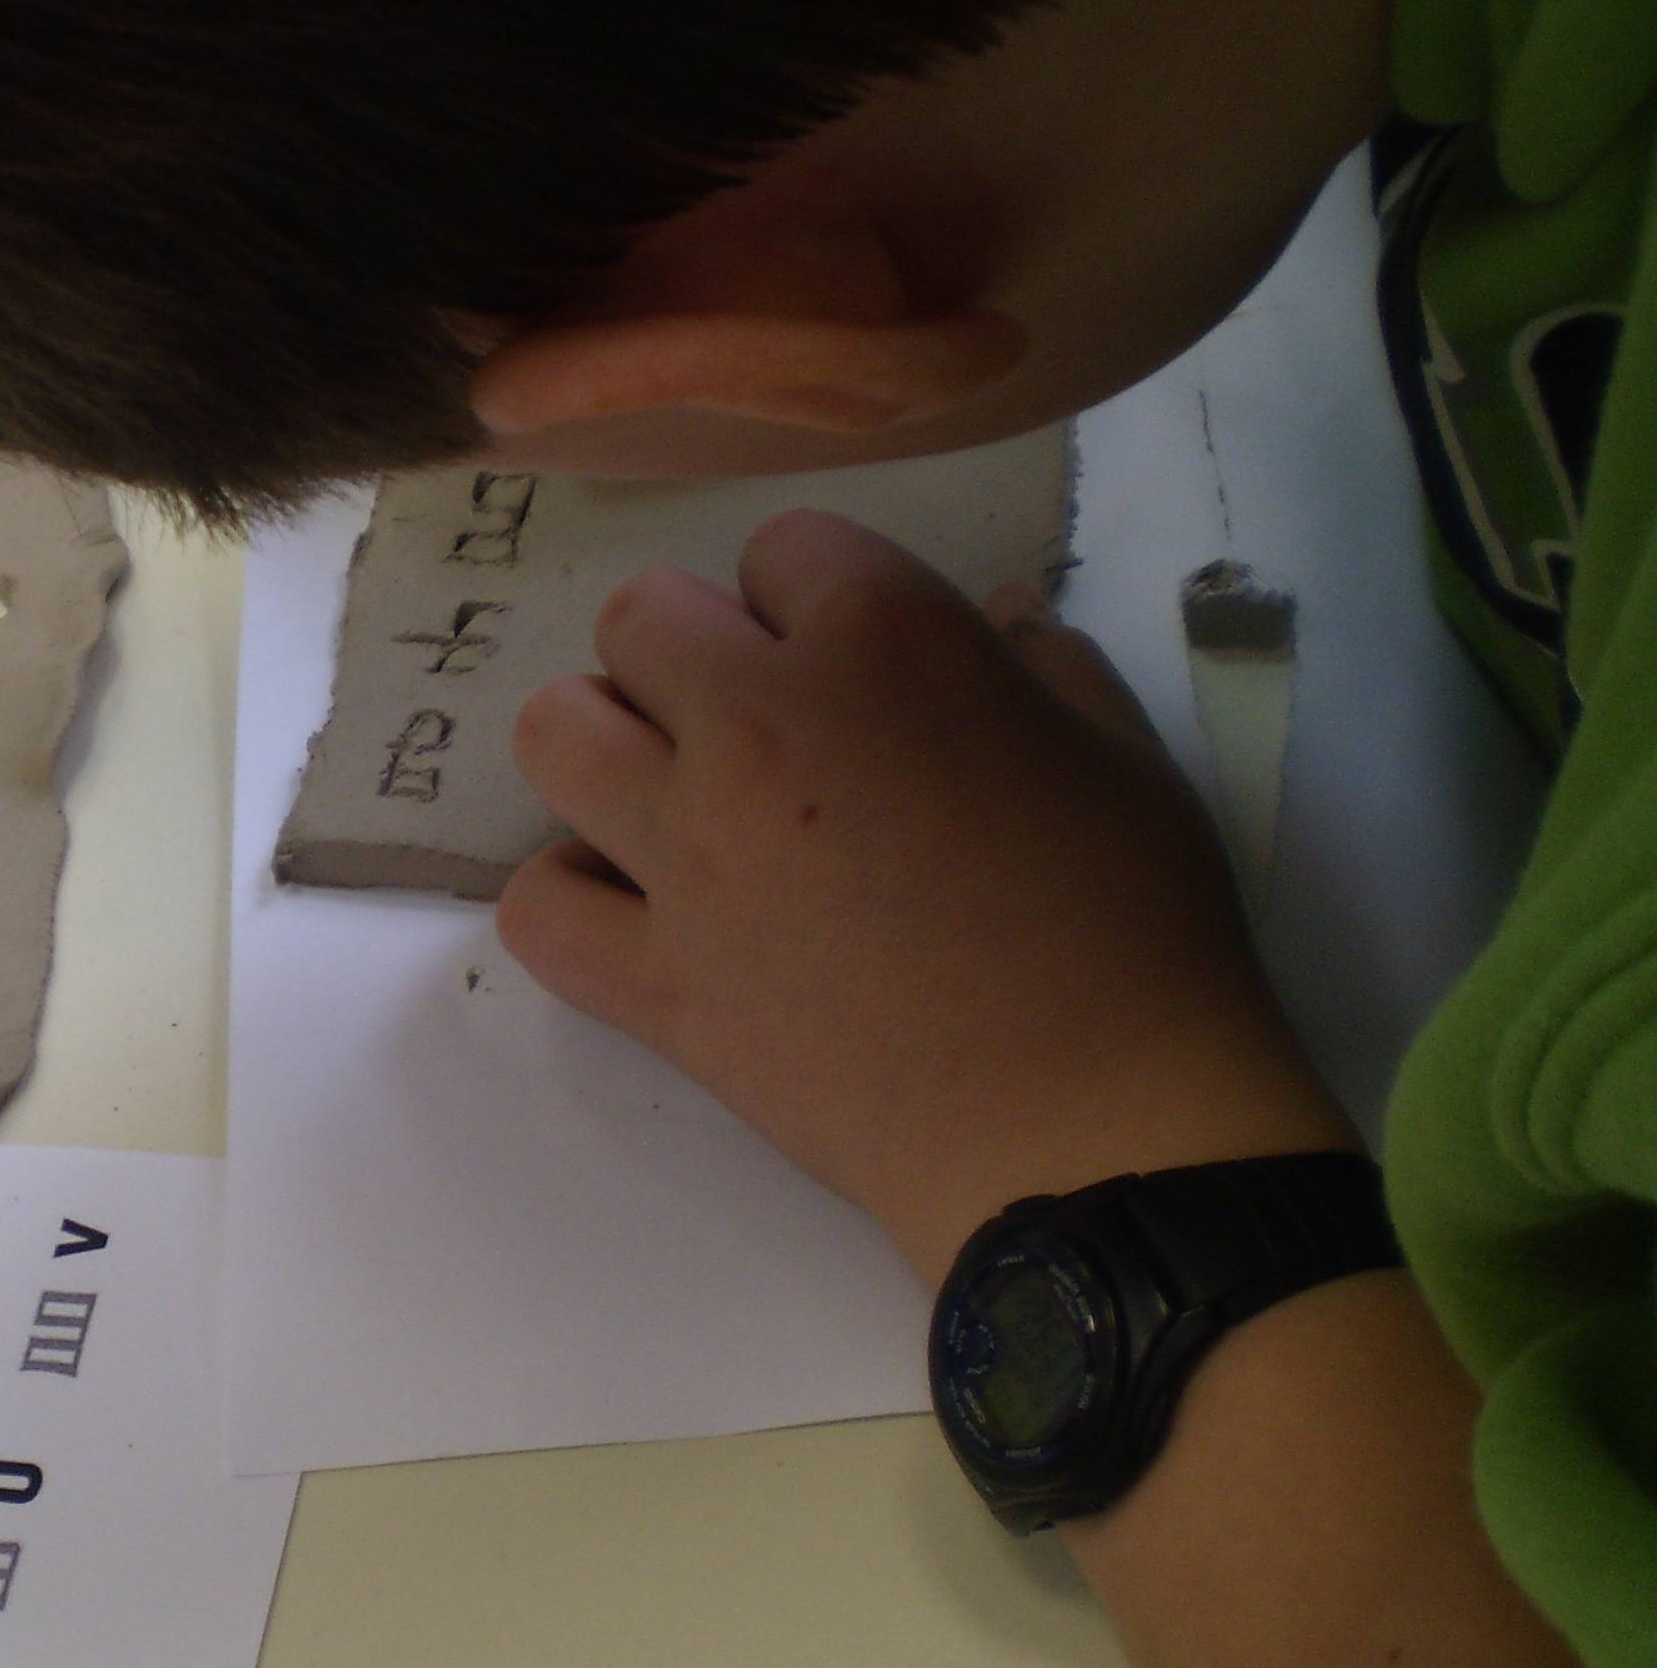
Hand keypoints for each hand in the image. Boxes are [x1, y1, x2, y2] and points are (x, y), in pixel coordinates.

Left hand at [494, 509, 1354, 1281]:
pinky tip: (637, 911)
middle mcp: (757, 725)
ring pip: (553, 732)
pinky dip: (569, 899)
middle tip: (758, 728)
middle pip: (641, 618)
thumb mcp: (1124, 754)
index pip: (783, 547)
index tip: (855, 666)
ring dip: (604, 746)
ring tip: (673, 798)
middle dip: (693, 654)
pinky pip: (535, 904)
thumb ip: (1043, 663)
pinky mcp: (651, 978)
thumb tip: (995, 611)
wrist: (1086, 1120)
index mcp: (884, 642)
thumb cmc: (1131, 927)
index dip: (817, 600)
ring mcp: (686, 854)